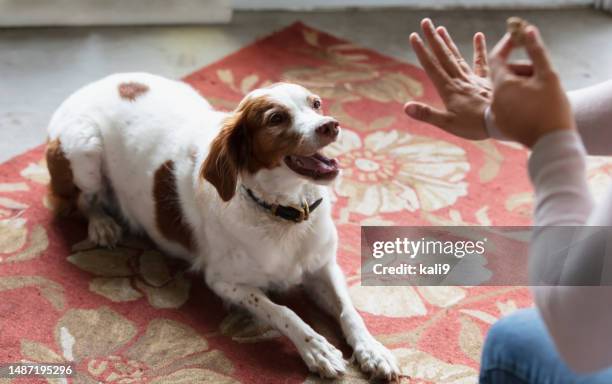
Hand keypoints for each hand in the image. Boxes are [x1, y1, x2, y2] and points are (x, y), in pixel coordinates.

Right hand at [404, 18, 491, 139]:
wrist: (501, 123)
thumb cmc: (474, 126)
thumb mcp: (447, 123)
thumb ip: (426, 114)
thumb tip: (406, 107)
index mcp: (449, 89)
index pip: (432, 66)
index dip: (422, 51)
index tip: (414, 36)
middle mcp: (460, 80)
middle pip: (444, 56)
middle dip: (433, 39)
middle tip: (426, 22)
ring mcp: (474, 79)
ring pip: (458, 57)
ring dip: (448, 42)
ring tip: (441, 28)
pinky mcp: (487, 81)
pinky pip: (483, 62)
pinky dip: (480, 49)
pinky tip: (478, 35)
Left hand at [489, 26, 574, 147]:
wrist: (552, 144)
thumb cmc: (552, 109)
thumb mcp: (548, 75)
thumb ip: (536, 52)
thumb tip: (528, 31)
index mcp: (502, 86)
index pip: (496, 58)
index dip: (507, 46)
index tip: (519, 40)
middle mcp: (494, 99)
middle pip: (504, 75)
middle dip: (522, 70)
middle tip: (541, 74)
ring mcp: (497, 113)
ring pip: (506, 90)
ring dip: (521, 85)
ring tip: (540, 92)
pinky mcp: (502, 124)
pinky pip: (507, 105)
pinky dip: (519, 100)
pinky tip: (535, 106)